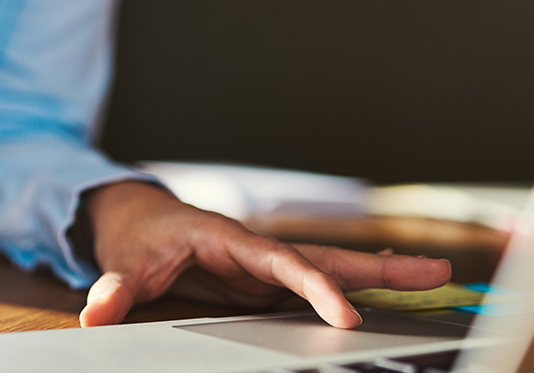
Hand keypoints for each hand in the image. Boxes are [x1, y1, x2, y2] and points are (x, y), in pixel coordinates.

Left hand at [78, 181, 451, 327]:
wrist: (137, 219)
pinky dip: (351, 284)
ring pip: (330, 267)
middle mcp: (256, 249)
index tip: (346, 314)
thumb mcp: (123, 261)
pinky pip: (316, 283)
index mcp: (229, 238)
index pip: (282, 264)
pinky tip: (382, 290)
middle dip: (378, 266)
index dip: (316, 287)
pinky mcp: (264, 280)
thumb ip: (116, 287)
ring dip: (378, 273)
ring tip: (433, 277)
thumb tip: (97, 311)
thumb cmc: (137, 236)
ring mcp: (265, 265)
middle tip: (436, 270)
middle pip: (325, 256)